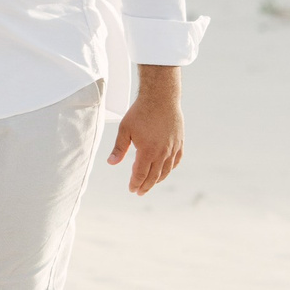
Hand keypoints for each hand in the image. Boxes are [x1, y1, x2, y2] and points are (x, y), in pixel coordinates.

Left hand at [108, 65, 183, 193]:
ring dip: (158, 179)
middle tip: (139, 192)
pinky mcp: (179, 142)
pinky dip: (170, 168)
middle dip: (146, 186)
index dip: (135, 183)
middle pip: (154, 176)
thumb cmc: (140, 112)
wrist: (161, 98)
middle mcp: (162, 152)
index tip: (131, 189)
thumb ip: (119, 149)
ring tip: (151, 184)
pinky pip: (176, 160)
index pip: (140, 174)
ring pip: (166, 170)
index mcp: (147, 151)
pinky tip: (166, 171)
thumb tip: (111, 163)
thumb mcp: (124, 130)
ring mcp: (172, 148)